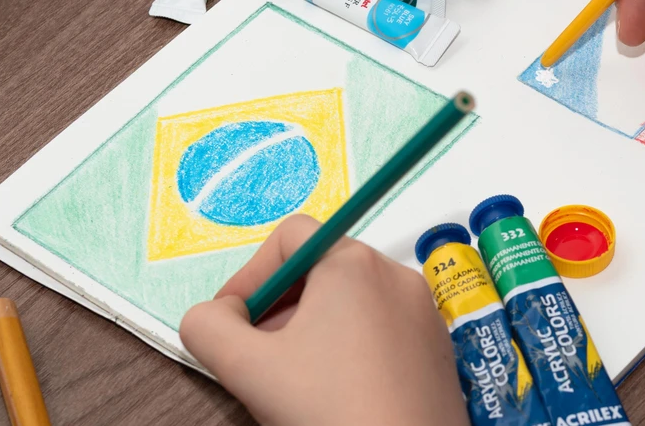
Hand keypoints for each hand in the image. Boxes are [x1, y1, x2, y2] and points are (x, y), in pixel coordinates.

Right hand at [179, 215, 466, 425]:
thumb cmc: (333, 411)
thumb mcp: (248, 368)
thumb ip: (209, 328)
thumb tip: (212, 314)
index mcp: (353, 263)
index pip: (290, 236)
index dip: (250, 275)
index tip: (233, 322)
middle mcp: (395, 274)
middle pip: (321, 268)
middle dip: (279, 307)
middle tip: (257, 355)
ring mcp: (422, 310)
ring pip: (352, 300)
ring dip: (312, 329)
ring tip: (295, 378)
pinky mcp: (436, 345)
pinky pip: (382, 326)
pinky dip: (350, 346)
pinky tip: (336, 391)